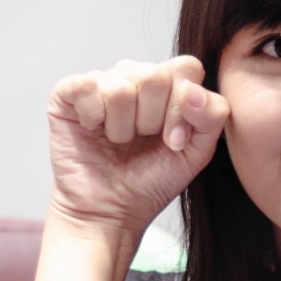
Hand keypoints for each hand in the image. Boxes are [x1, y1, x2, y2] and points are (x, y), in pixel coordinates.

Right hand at [46, 57, 229, 238]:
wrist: (110, 212)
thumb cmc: (151, 180)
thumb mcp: (197, 151)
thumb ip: (212, 115)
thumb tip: (191, 89)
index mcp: (168, 83)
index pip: (186, 68)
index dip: (180, 109)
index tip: (173, 141)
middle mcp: (134, 75)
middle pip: (154, 76)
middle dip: (151, 121)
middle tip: (140, 142)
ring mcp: (101, 80)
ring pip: (121, 87)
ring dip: (122, 128)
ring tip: (117, 141)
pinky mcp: (68, 92)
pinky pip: (87, 88)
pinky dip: (93, 119)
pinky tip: (93, 131)